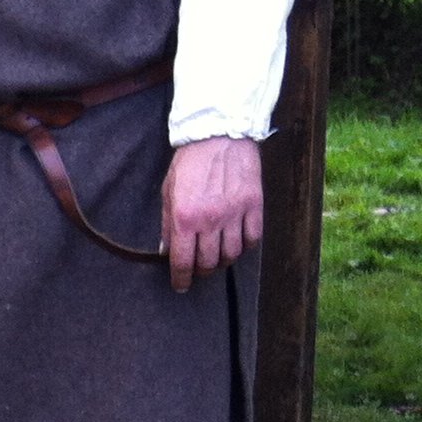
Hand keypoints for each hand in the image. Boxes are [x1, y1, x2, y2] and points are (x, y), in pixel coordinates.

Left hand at [160, 136, 262, 294]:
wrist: (219, 136)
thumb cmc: (189, 163)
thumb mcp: (168, 193)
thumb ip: (168, 225)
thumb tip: (166, 252)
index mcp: (185, 217)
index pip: (183, 261)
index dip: (181, 279)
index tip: (181, 286)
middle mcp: (211, 220)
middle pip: (209, 263)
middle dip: (202, 272)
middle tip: (198, 270)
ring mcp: (235, 214)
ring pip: (232, 255)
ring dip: (223, 261)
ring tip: (217, 257)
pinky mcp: (254, 206)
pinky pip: (252, 238)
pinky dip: (245, 246)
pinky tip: (237, 243)